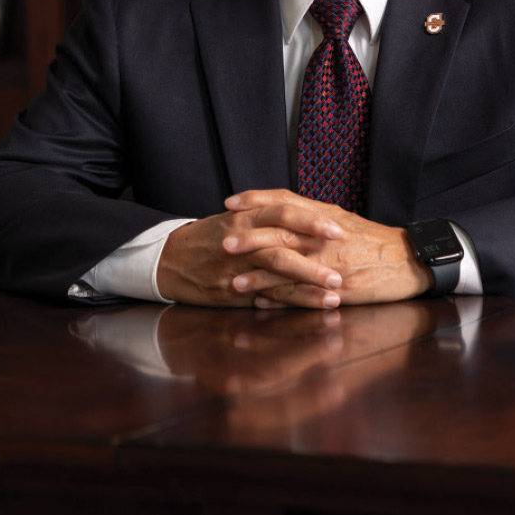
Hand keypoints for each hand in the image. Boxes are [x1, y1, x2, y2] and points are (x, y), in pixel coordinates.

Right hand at [155, 197, 348, 307]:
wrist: (169, 260)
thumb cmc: (209, 238)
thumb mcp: (235, 219)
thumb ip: (267, 219)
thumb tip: (307, 219)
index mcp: (245, 214)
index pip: (283, 210)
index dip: (311, 219)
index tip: (338, 227)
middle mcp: (242, 236)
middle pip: (284, 237)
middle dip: (317, 248)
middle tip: (345, 255)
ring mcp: (237, 264)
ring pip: (277, 267)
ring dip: (310, 276)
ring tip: (336, 286)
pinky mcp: (234, 289)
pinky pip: (268, 294)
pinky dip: (294, 299)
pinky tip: (315, 304)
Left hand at [223, 189, 433, 307]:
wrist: (408, 261)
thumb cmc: (375, 241)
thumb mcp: (343, 221)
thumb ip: (313, 218)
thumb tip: (284, 215)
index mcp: (324, 215)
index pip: (284, 201)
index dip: (255, 200)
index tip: (230, 203)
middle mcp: (324, 236)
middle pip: (280, 232)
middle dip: (249, 237)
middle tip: (222, 241)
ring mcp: (329, 263)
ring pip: (287, 266)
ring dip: (257, 275)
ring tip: (232, 281)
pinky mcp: (335, 287)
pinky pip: (301, 293)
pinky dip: (278, 298)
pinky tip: (261, 302)